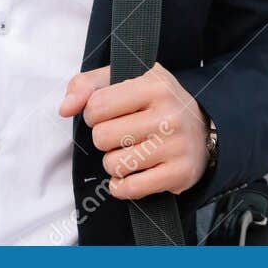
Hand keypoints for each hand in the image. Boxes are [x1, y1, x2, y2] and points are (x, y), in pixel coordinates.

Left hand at [58, 62, 208, 198]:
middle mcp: (169, 115)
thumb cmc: (155, 102)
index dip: (94, 113)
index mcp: (155, 84)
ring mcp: (176, 146)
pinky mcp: (179, 173)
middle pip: (103, 137)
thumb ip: (88, 85)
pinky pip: (130, 188)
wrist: (202, 128)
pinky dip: (121, 185)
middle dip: (104, 139)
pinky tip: (132, 173)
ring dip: (113, 162)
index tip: (108, 114)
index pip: (97, 105)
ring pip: (114, 164)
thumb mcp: (126, 79)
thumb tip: (65, 108)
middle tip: (122, 134)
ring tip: (130, 151)